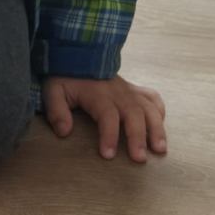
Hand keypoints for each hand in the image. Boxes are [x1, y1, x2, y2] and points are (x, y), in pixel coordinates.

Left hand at [43, 75, 166, 163]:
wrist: (77, 56)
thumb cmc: (65, 78)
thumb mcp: (53, 92)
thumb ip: (57, 111)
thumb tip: (64, 132)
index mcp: (98, 94)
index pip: (107, 116)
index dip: (109, 135)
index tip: (108, 155)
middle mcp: (118, 92)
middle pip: (133, 114)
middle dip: (138, 137)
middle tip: (139, 159)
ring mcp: (129, 90)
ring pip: (148, 108)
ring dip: (156, 129)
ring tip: (160, 150)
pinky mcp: (134, 89)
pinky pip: (152, 98)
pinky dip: (159, 111)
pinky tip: (161, 126)